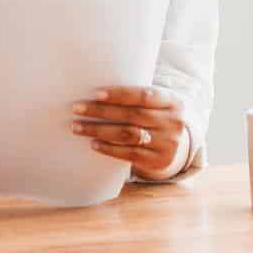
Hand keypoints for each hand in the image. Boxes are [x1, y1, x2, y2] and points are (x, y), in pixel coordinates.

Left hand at [72, 85, 189, 180]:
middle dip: (102, 111)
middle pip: (133, 115)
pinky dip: (109, 148)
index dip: (120, 94)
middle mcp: (174, 122)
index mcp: (173, 101)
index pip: (145, 95)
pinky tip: (93, 144)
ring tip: (78, 127)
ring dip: (100, 131)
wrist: (175, 145)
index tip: (95, 93)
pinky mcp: (159, 161)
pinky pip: (130, 153)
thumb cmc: (155, 116)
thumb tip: (96, 91)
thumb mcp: (155, 103)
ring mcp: (168, 143)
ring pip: (129, 134)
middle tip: (77, 108)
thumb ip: (136, 97)